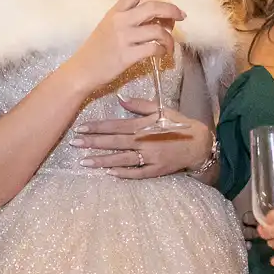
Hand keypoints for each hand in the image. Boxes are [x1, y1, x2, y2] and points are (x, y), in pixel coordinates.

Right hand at [64, 0, 181, 94]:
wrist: (82, 70)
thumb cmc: (97, 49)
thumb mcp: (108, 26)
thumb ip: (130, 18)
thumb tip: (158, 18)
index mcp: (114, 11)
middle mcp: (119, 21)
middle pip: (152, 7)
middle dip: (171, 10)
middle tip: (181, 16)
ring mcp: (123, 38)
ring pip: (157, 30)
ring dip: (170, 37)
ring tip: (170, 44)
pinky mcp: (127, 56)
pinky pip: (153, 49)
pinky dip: (163, 50)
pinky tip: (162, 53)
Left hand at [70, 97, 209, 177]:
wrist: (199, 144)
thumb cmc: (179, 124)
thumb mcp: (162, 109)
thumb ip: (140, 105)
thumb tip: (121, 99)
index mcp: (143, 126)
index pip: (114, 126)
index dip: (97, 127)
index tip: (81, 128)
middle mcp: (143, 142)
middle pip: (113, 143)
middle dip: (92, 143)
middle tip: (74, 143)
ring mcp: (149, 158)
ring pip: (121, 160)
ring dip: (102, 161)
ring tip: (84, 161)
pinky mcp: (156, 170)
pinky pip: (137, 173)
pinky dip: (123, 174)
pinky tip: (109, 174)